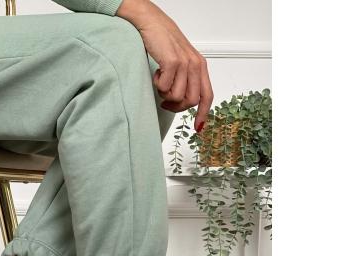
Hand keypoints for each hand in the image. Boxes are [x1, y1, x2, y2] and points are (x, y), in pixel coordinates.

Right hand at [117, 0, 212, 131]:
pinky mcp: (173, 62)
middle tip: (165, 103)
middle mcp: (196, 65)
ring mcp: (185, 64)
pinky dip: (157, 85)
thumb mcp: (180, 62)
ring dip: (165, 94)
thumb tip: (180, 102)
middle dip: (176, 107)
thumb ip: (185, 79)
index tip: (197, 127)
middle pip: (191, 101)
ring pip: (177, 97)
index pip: (207, 96)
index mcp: (200, 66)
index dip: (203, 114)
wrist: (152, 23)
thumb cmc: (163, 43)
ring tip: (160, 81)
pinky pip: (165, 88)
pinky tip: (156, 73)